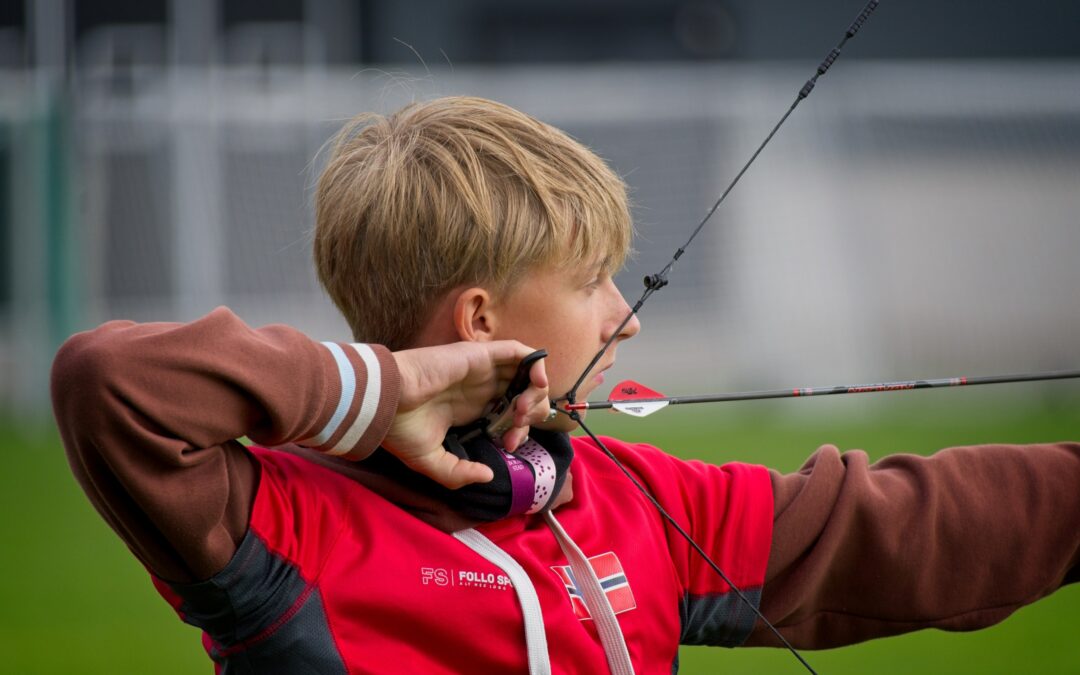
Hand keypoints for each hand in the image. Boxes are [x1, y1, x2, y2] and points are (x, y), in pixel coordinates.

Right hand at [384, 341, 550, 488]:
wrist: (385, 401)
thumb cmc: (400, 428)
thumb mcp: (431, 462)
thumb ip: (459, 473)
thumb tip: (487, 476)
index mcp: (469, 408)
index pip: (507, 415)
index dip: (517, 431)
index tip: (507, 446)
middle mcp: (479, 388)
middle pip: (521, 394)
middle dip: (530, 413)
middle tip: (518, 428)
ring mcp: (481, 370)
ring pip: (524, 373)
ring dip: (535, 390)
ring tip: (522, 409)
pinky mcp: (480, 354)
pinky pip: (518, 351)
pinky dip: (534, 363)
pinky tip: (535, 383)